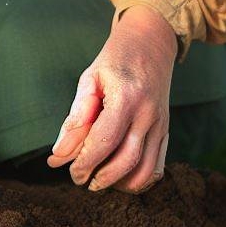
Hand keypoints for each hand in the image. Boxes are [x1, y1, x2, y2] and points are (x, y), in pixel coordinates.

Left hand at [47, 5, 175, 192]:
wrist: (151, 42)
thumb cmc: (115, 60)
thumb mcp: (90, 79)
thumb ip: (76, 116)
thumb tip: (59, 154)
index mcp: (126, 97)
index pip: (104, 141)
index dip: (84, 162)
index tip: (69, 171)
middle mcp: (148, 114)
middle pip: (126, 161)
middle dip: (100, 177)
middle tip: (80, 179)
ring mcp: (161, 124)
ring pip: (145, 169)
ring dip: (120, 183)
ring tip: (98, 180)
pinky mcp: (166, 131)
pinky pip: (157, 166)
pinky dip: (139, 180)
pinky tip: (120, 177)